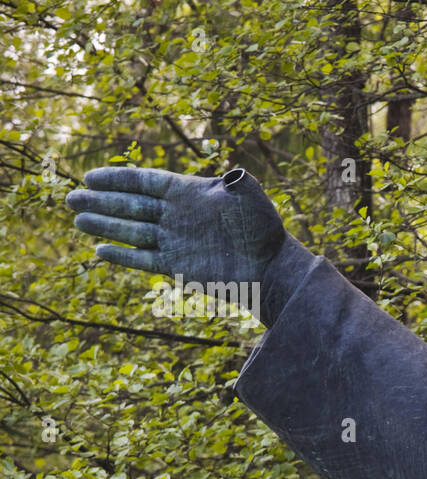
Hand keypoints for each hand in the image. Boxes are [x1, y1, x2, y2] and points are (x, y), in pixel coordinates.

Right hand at [66, 167, 286, 286]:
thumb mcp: (251, 198)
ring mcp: (176, 240)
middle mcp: (177, 215)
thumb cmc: (264, 229)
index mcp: (189, 193)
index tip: (90, 177)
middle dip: (101, 201)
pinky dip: (124, 255)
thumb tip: (233, 175)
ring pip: (133, 230)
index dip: (118, 179)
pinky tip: (101, 250)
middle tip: (70, 197)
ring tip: (77, 218)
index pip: (145, 182)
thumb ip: (238, 184)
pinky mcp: (178, 265)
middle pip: (132, 205)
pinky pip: (144, 258)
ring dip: (105, 225)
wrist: (271, 268)